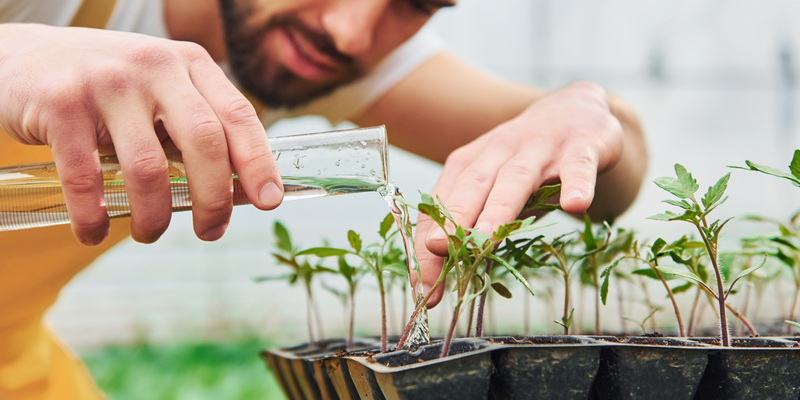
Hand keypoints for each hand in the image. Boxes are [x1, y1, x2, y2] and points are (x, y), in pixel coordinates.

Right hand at [0, 23, 282, 244]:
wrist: (25, 57)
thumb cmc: (110, 89)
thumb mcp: (163, 93)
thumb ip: (201, 131)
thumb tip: (247, 192)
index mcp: (189, 63)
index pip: (238, 114)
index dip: (259, 161)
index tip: (270, 201)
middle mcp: (154, 66)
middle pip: (204, 141)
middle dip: (215, 199)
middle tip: (211, 232)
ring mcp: (107, 82)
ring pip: (148, 167)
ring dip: (155, 216)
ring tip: (150, 234)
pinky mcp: (61, 104)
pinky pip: (87, 178)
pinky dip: (94, 216)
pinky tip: (94, 231)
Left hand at [412, 81, 624, 306]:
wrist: (577, 111)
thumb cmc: (526, 162)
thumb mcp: (493, 189)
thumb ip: (474, 225)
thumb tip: (446, 272)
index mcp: (469, 165)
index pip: (440, 208)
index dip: (428, 245)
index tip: (422, 285)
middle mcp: (498, 152)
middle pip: (471, 188)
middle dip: (453, 223)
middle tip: (438, 253)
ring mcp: (539, 148)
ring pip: (515, 178)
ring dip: (499, 209)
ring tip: (487, 239)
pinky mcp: (581, 145)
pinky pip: (578, 166)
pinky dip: (577, 183)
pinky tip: (576, 205)